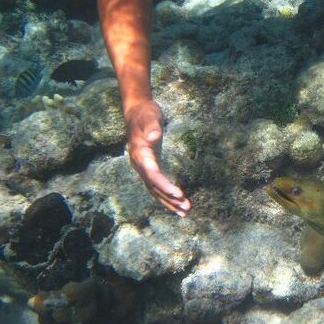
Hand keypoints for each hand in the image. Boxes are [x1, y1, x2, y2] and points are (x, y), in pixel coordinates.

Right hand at [125, 100, 190, 215]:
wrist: (137, 112)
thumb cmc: (145, 113)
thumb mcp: (150, 116)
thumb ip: (152, 126)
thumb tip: (153, 136)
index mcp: (140, 154)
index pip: (152, 174)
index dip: (164, 185)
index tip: (178, 194)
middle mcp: (140, 164)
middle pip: (154, 186)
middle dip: (169, 198)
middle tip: (186, 208)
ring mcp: (143, 167)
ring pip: (155, 190)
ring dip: (169, 201)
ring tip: (185, 211)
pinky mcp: (149, 167)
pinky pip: (157, 185)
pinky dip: (166, 195)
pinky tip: (177, 202)